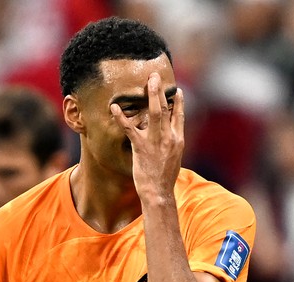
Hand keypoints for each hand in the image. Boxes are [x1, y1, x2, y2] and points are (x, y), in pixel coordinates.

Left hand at [111, 73, 183, 203]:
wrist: (159, 193)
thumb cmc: (164, 180)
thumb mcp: (174, 160)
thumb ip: (172, 147)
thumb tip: (169, 141)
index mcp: (178, 140)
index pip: (179, 116)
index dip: (179, 102)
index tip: (177, 91)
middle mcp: (169, 137)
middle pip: (166, 108)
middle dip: (161, 90)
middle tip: (156, 76)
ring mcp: (155, 141)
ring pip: (154, 112)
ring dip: (151, 94)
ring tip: (147, 80)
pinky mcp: (141, 147)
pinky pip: (129, 128)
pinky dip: (121, 117)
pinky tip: (114, 107)